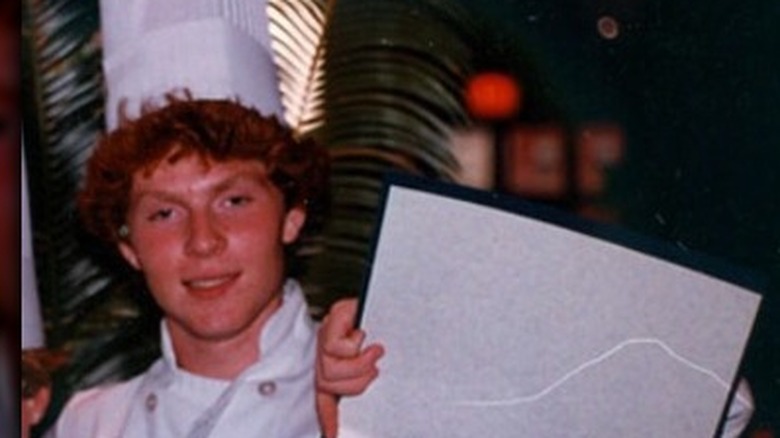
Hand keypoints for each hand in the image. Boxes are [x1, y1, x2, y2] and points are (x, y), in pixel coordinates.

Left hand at [316, 298, 383, 437]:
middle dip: (355, 382)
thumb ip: (365, 383)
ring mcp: (328, 334)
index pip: (326, 400)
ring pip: (330, 369)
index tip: (332, 437)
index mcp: (336, 368)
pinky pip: (336, 348)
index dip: (329, 421)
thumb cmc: (390, 331)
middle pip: (327, 385)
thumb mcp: (375, 367)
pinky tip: (364, 336)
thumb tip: (352, 419)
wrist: (396, 301)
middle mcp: (328, 352)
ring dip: (359, 364)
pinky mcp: (334, 317)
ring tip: (374, 352)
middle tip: (374, 369)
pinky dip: (355, 345)